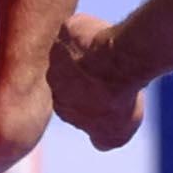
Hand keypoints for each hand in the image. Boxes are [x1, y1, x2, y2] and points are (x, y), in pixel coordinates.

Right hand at [47, 12, 144, 149]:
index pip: (73, 101)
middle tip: (111, 71)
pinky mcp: (66, 30)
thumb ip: (103, 140)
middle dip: (87, 74)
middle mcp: (53, 80)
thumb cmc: (118, 99)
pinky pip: (76, 30)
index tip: (110, 92)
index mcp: (61, 105)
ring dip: (87, 52)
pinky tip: (106, 36)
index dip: (92, 96)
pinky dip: (89, 32)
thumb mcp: (115, 134)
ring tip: (112, 54)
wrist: (119, 63)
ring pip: (72, 51)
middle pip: (69, 76)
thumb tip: (98, 142)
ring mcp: (57, 53)